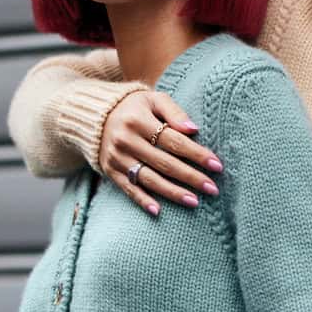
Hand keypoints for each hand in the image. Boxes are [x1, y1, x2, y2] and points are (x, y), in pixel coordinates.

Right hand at [98, 88, 223, 215]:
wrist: (94, 116)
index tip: (217, 165)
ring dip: (173, 192)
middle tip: (213, 189)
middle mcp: (126, 140)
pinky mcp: (111, 171)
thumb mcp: (153, 99)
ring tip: (195, 202)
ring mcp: (117, 158)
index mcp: (138, 120)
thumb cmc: (134, 107)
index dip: (196, 154)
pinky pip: (128, 189)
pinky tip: (158, 211)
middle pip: (164, 163)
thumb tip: (194, 129)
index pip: (173, 140)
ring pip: (149, 179)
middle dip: (191, 177)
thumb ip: (174, 112)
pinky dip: (142, 200)